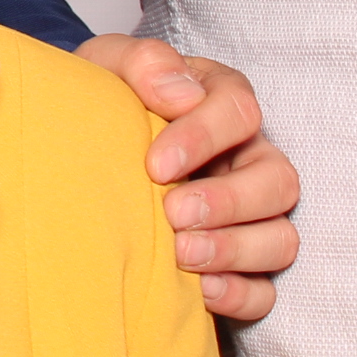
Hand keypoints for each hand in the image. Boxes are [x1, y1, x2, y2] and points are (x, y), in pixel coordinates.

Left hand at [78, 34, 301, 321]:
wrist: (75, 151)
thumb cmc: (101, 104)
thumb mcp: (108, 67)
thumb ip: (143, 63)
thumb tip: (179, 92)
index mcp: (221, 104)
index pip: (240, 112)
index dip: (205, 138)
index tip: (156, 164)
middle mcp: (248, 160)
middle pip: (278, 181)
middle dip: (228, 201)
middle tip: (174, 213)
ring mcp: (250, 216)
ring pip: (281, 238)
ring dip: (235, 249)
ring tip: (182, 254)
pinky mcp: (239, 265)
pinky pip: (266, 290)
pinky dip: (240, 293)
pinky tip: (200, 290)